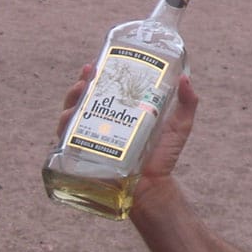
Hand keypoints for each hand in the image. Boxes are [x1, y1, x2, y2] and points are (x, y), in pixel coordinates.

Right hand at [55, 64, 199, 187]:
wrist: (153, 188)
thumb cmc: (164, 157)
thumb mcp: (179, 126)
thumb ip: (187, 103)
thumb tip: (186, 78)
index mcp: (122, 112)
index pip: (105, 89)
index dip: (98, 75)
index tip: (97, 63)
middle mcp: (103, 123)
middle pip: (84, 99)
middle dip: (81, 84)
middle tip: (88, 74)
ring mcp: (91, 139)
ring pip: (71, 115)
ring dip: (71, 100)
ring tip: (80, 90)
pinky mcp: (83, 156)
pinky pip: (66, 140)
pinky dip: (64, 127)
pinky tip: (69, 118)